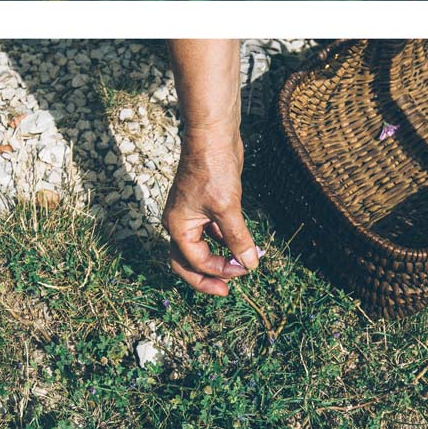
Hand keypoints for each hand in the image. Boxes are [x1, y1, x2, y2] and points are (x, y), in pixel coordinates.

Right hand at [163, 125, 260, 296]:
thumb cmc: (213, 170)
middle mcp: (179, 223)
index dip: (221, 269)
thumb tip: (250, 265)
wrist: (212, 137)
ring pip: (200, 249)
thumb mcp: (227, 208)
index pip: (196, 261)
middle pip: (186, 262)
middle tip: (227, 291)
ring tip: (241, 267)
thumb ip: (237, 239)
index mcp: (177, 226)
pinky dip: (224, 243)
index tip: (246, 268)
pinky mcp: (204, 207)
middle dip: (206, 278)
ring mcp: (190, 216)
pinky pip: (210, 234)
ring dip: (219, 260)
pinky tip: (241, 245)